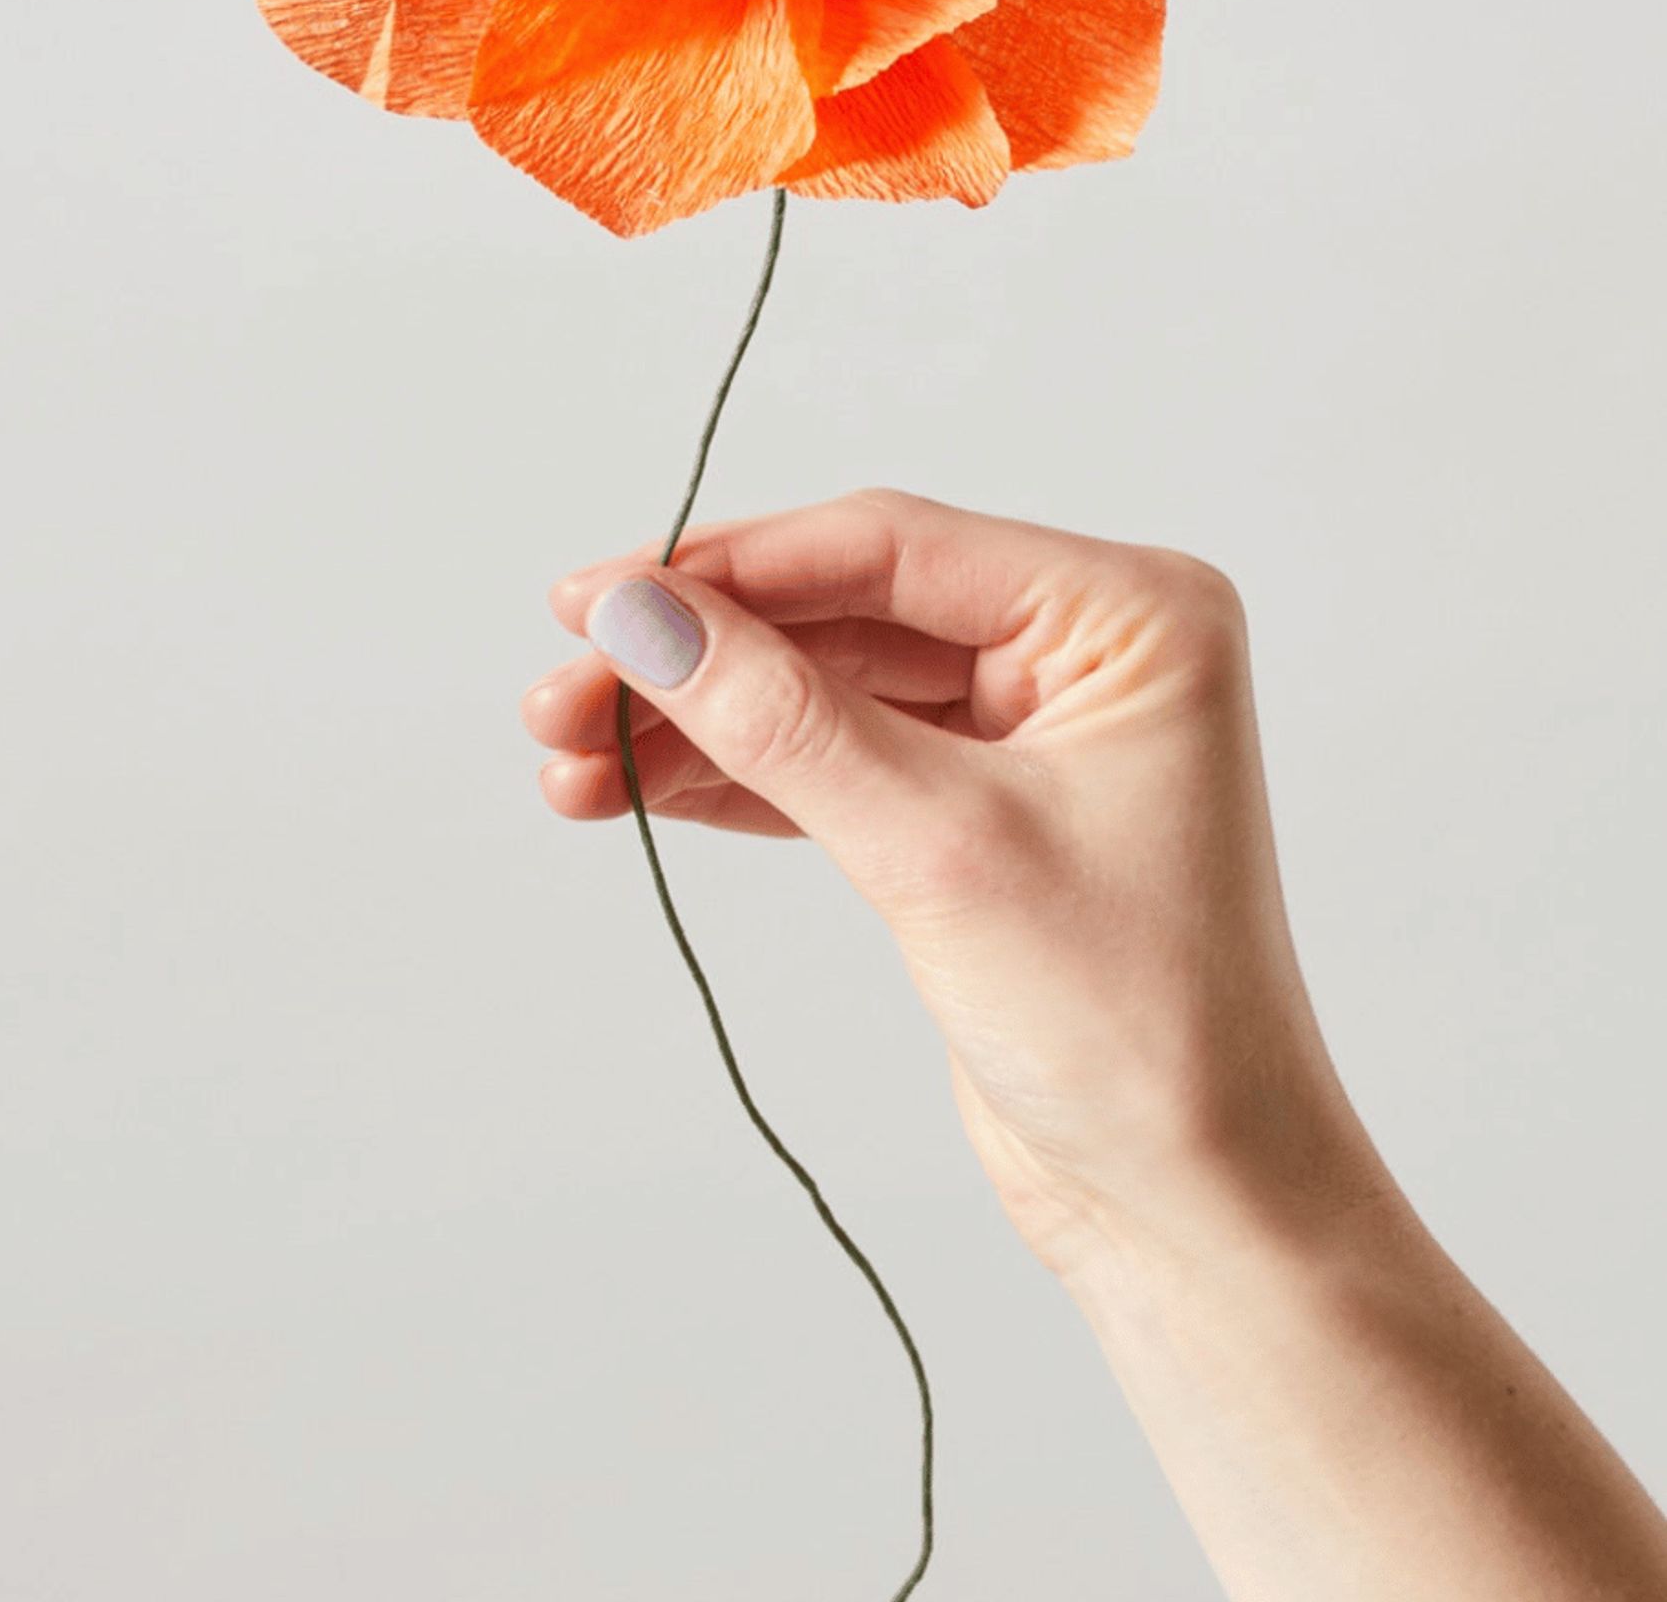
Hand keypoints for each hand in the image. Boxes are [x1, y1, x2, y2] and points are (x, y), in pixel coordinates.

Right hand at [524, 487, 1379, 1273]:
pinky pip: (838, 761)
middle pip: (846, 613)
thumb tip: (644, 619)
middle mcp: (1085, 651)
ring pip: (828, 689)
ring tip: (568, 756)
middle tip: (562, 694)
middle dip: (699, 657)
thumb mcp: (939, 848)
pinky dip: (739, 778)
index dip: (730, 569)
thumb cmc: (1134, 1025)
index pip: (892, 549)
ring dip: (699, 722)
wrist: (1195, 1208)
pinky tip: (636, 789)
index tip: (594, 600)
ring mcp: (1032, 732)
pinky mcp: (980, 814)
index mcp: (1128, 614)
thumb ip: (781, 720)